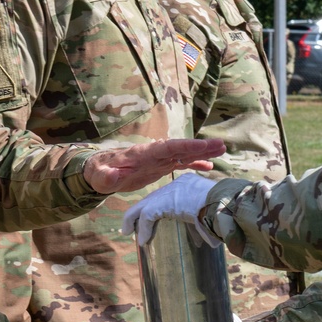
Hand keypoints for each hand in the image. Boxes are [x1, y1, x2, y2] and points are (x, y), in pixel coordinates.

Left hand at [83, 138, 224, 194]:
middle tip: (220, 144)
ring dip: (202, 151)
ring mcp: (159, 159)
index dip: (184, 146)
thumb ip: (106, 176)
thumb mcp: (100, 177)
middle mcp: (154, 153)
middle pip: (180, 148)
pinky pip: (181, 163)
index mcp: (143, 153)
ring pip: (184, 153)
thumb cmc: (99, 173)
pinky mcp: (160, 166)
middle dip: (200, 146)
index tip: (202, 145)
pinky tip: (209, 166)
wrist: (100, 171)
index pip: (167, 148)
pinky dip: (195, 163)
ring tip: (222, 149)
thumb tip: (111, 176)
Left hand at [121, 172, 218, 245]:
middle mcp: (176, 184)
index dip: (157, 207)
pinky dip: (143, 229)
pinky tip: (142, 240)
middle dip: (140, 212)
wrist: (225, 204)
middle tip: (132, 225)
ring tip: (128, 232)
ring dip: (134, 220)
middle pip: (152, 198)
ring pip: (144, 206)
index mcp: (188, 184)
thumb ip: (204, 223)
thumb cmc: (226, 212)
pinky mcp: (163, 203)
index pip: (167, 195)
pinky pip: (147, 217)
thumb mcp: (212, 213)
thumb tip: (205, 241)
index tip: (151, 219)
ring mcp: (168, 193)